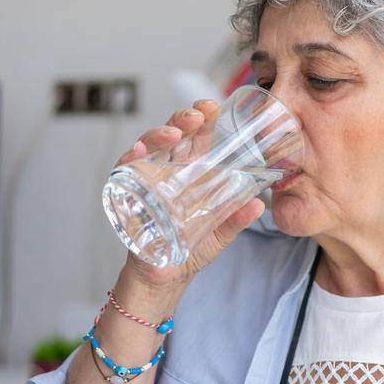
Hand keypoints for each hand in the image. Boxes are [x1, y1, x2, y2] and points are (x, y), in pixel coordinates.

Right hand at [112, 99, 265, 292]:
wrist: (165, 278)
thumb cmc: (191, 248)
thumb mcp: (220, 233)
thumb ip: (236, 218)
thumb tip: (259, 204)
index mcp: (190, 171)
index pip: (194, 136)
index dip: (201, 117)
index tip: (213, 106)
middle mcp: (166, 170)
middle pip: (171, 134)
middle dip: (182, 119)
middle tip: (198, 115)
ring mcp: (146, 180)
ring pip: (147, 145)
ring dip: (158, 134)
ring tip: (174, 133)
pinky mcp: (127, 195)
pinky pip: (124, 171)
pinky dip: (129, 159)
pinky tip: (137, 152)